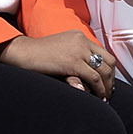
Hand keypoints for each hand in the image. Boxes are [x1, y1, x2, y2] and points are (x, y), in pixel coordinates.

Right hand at [0, 29, 114, 98]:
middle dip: (110, 79)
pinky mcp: (73, 62)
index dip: (108, 69)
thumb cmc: (36, 55)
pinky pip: (94, 78)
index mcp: (78, 36)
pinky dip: (99, 89)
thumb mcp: (59, 50)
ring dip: (106, 87)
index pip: (103, 52)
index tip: (107, 82)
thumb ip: (73, 56)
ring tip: (104, 97)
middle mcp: (81, 41)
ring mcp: (78, 51)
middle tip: (108, 92)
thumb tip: (84, 73)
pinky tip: (98, 97)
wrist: (22, 52)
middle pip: (108, 61)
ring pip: (103, 71)